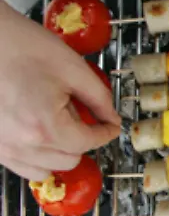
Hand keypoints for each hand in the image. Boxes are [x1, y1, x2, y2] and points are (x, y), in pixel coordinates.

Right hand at [0, 0, 119, 181]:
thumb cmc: (22, 46)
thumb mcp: (74, 69)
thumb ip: (99, 98)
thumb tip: (111, 117)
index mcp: (44, 126)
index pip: (87, 143)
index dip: (106, 132)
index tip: (111, 124)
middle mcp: (19, 144)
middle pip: (68, 160)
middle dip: (83, 141)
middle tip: (85, 118)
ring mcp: (0, 147)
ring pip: (43, 169)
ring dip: (59, 152)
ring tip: (59, 124)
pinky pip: (19, 164)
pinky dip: (35, 155)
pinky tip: (39, 132)